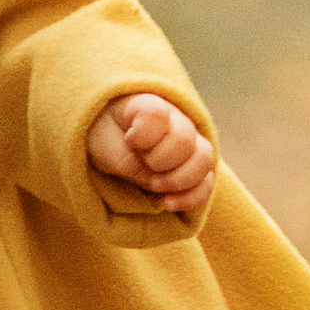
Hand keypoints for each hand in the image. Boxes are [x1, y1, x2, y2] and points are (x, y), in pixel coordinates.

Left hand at [87, 92, 213, 216]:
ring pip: (204, 160)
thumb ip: (126, 154)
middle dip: (159, 161)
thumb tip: (151, 173)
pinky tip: (168, 203)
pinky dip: (191, 198)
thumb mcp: (102, 138)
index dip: (141, 135)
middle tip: (143, 164)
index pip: (157, 115)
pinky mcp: (195, 168)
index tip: (128, 140)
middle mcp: (177, 120)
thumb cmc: (106, 135)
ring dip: (178, 180)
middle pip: (184, 140)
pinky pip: (207, 184)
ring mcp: (191, 144)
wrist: (112, 141)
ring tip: (155, 185)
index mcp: (151, 105)